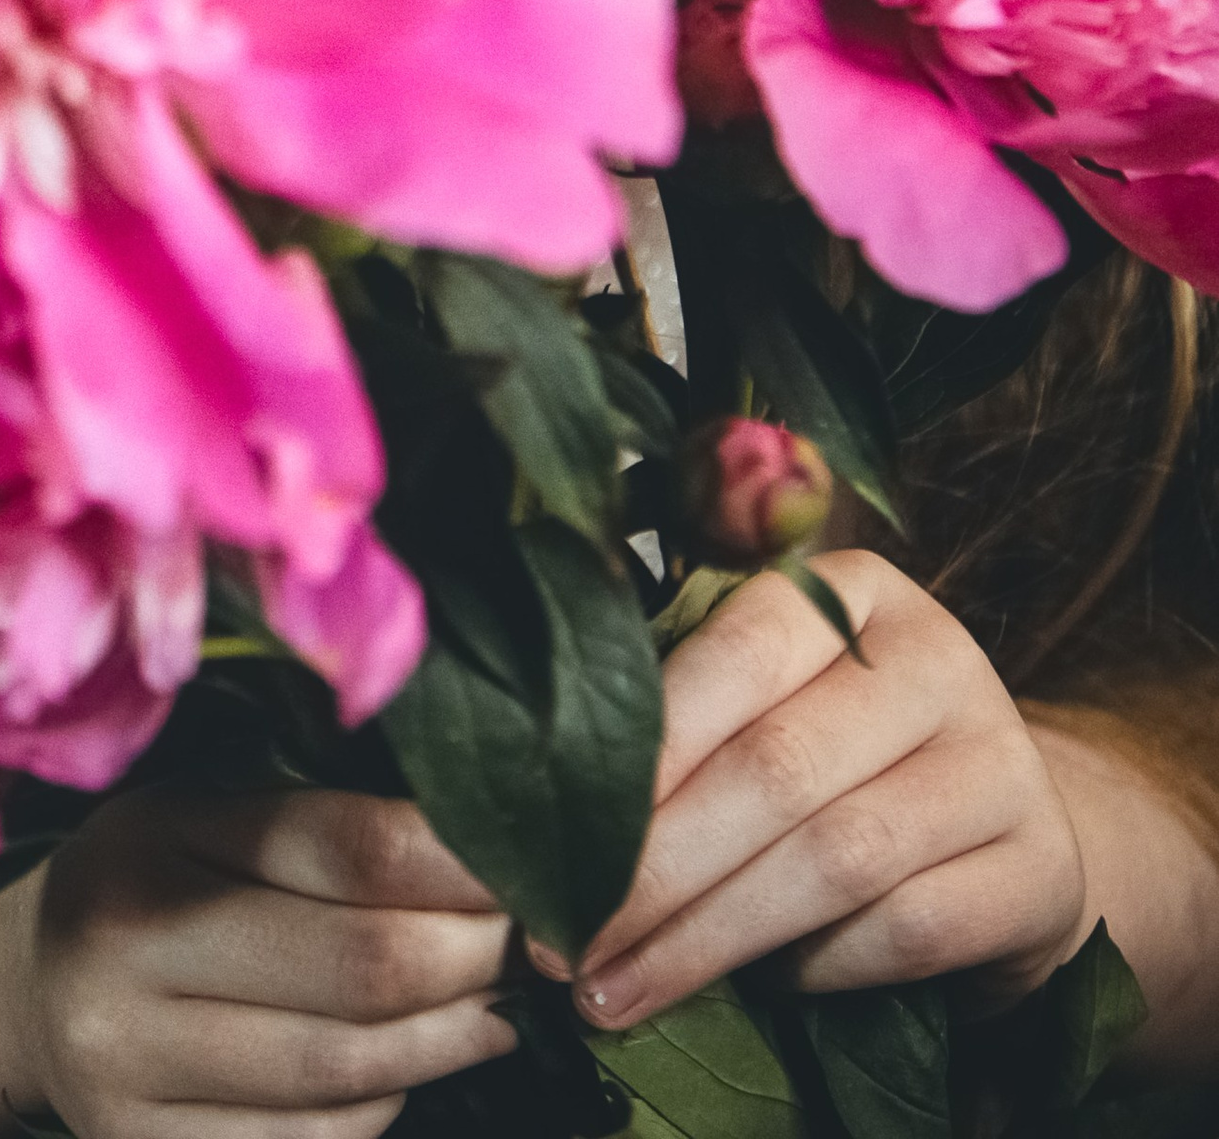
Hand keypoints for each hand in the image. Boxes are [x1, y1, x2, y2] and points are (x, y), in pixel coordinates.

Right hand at [2, 784, 513, 1134]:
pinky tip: (409, 1067)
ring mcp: (130, 1071)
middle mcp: (127, 954)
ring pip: (347, 1070)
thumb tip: (480, 849)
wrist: (29, 994)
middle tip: (530, 945)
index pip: (346, 847)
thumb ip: (321, 828)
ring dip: (451, 1040)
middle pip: (360, 967)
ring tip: (496, 1009)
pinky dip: (383, 1107)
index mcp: (153, 840)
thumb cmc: (151, 883)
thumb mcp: (207, 818)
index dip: (462, 862)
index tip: (533, 866)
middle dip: (473, 957)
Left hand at [539, 554, 1087, 1027]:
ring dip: (709, 937)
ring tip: (615, 990)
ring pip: (835, 856)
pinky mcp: (1038, 872)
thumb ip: (686, 720)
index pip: (736, 650)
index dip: (642, 752)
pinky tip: (756, 991)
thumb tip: (543, 797)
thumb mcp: (777, 704)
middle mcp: (938, 657)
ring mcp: (1000, 762)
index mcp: (854, 590)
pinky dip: (818, 967)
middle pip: (776, 766)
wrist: (1010, 835)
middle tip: (558, 941)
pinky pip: (908, 929)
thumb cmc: (846, 760)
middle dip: (653, 868)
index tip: (549, 838)